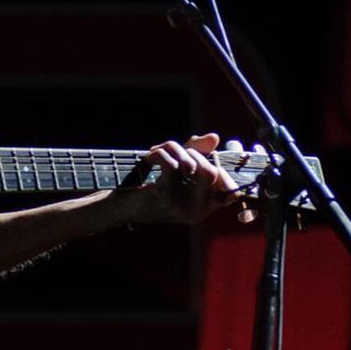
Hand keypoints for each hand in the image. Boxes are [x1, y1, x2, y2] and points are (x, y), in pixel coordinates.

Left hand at [119, 133, 245, 225]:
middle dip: (192, 152)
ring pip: (192, 165)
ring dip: (173, 150)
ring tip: (158, 151)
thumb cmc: (148, 186)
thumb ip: (197, 152)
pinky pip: (172, 165)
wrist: (119, 206)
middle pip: (211, 171)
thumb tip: (215, 137)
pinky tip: (149, 157)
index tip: (202, 158)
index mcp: (204, 208)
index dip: (221, 170)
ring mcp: (184, 207)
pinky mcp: (167, 198)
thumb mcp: (176, 168)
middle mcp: (198, 211)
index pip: (230, 191)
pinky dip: (160, 154)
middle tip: (173, 150)